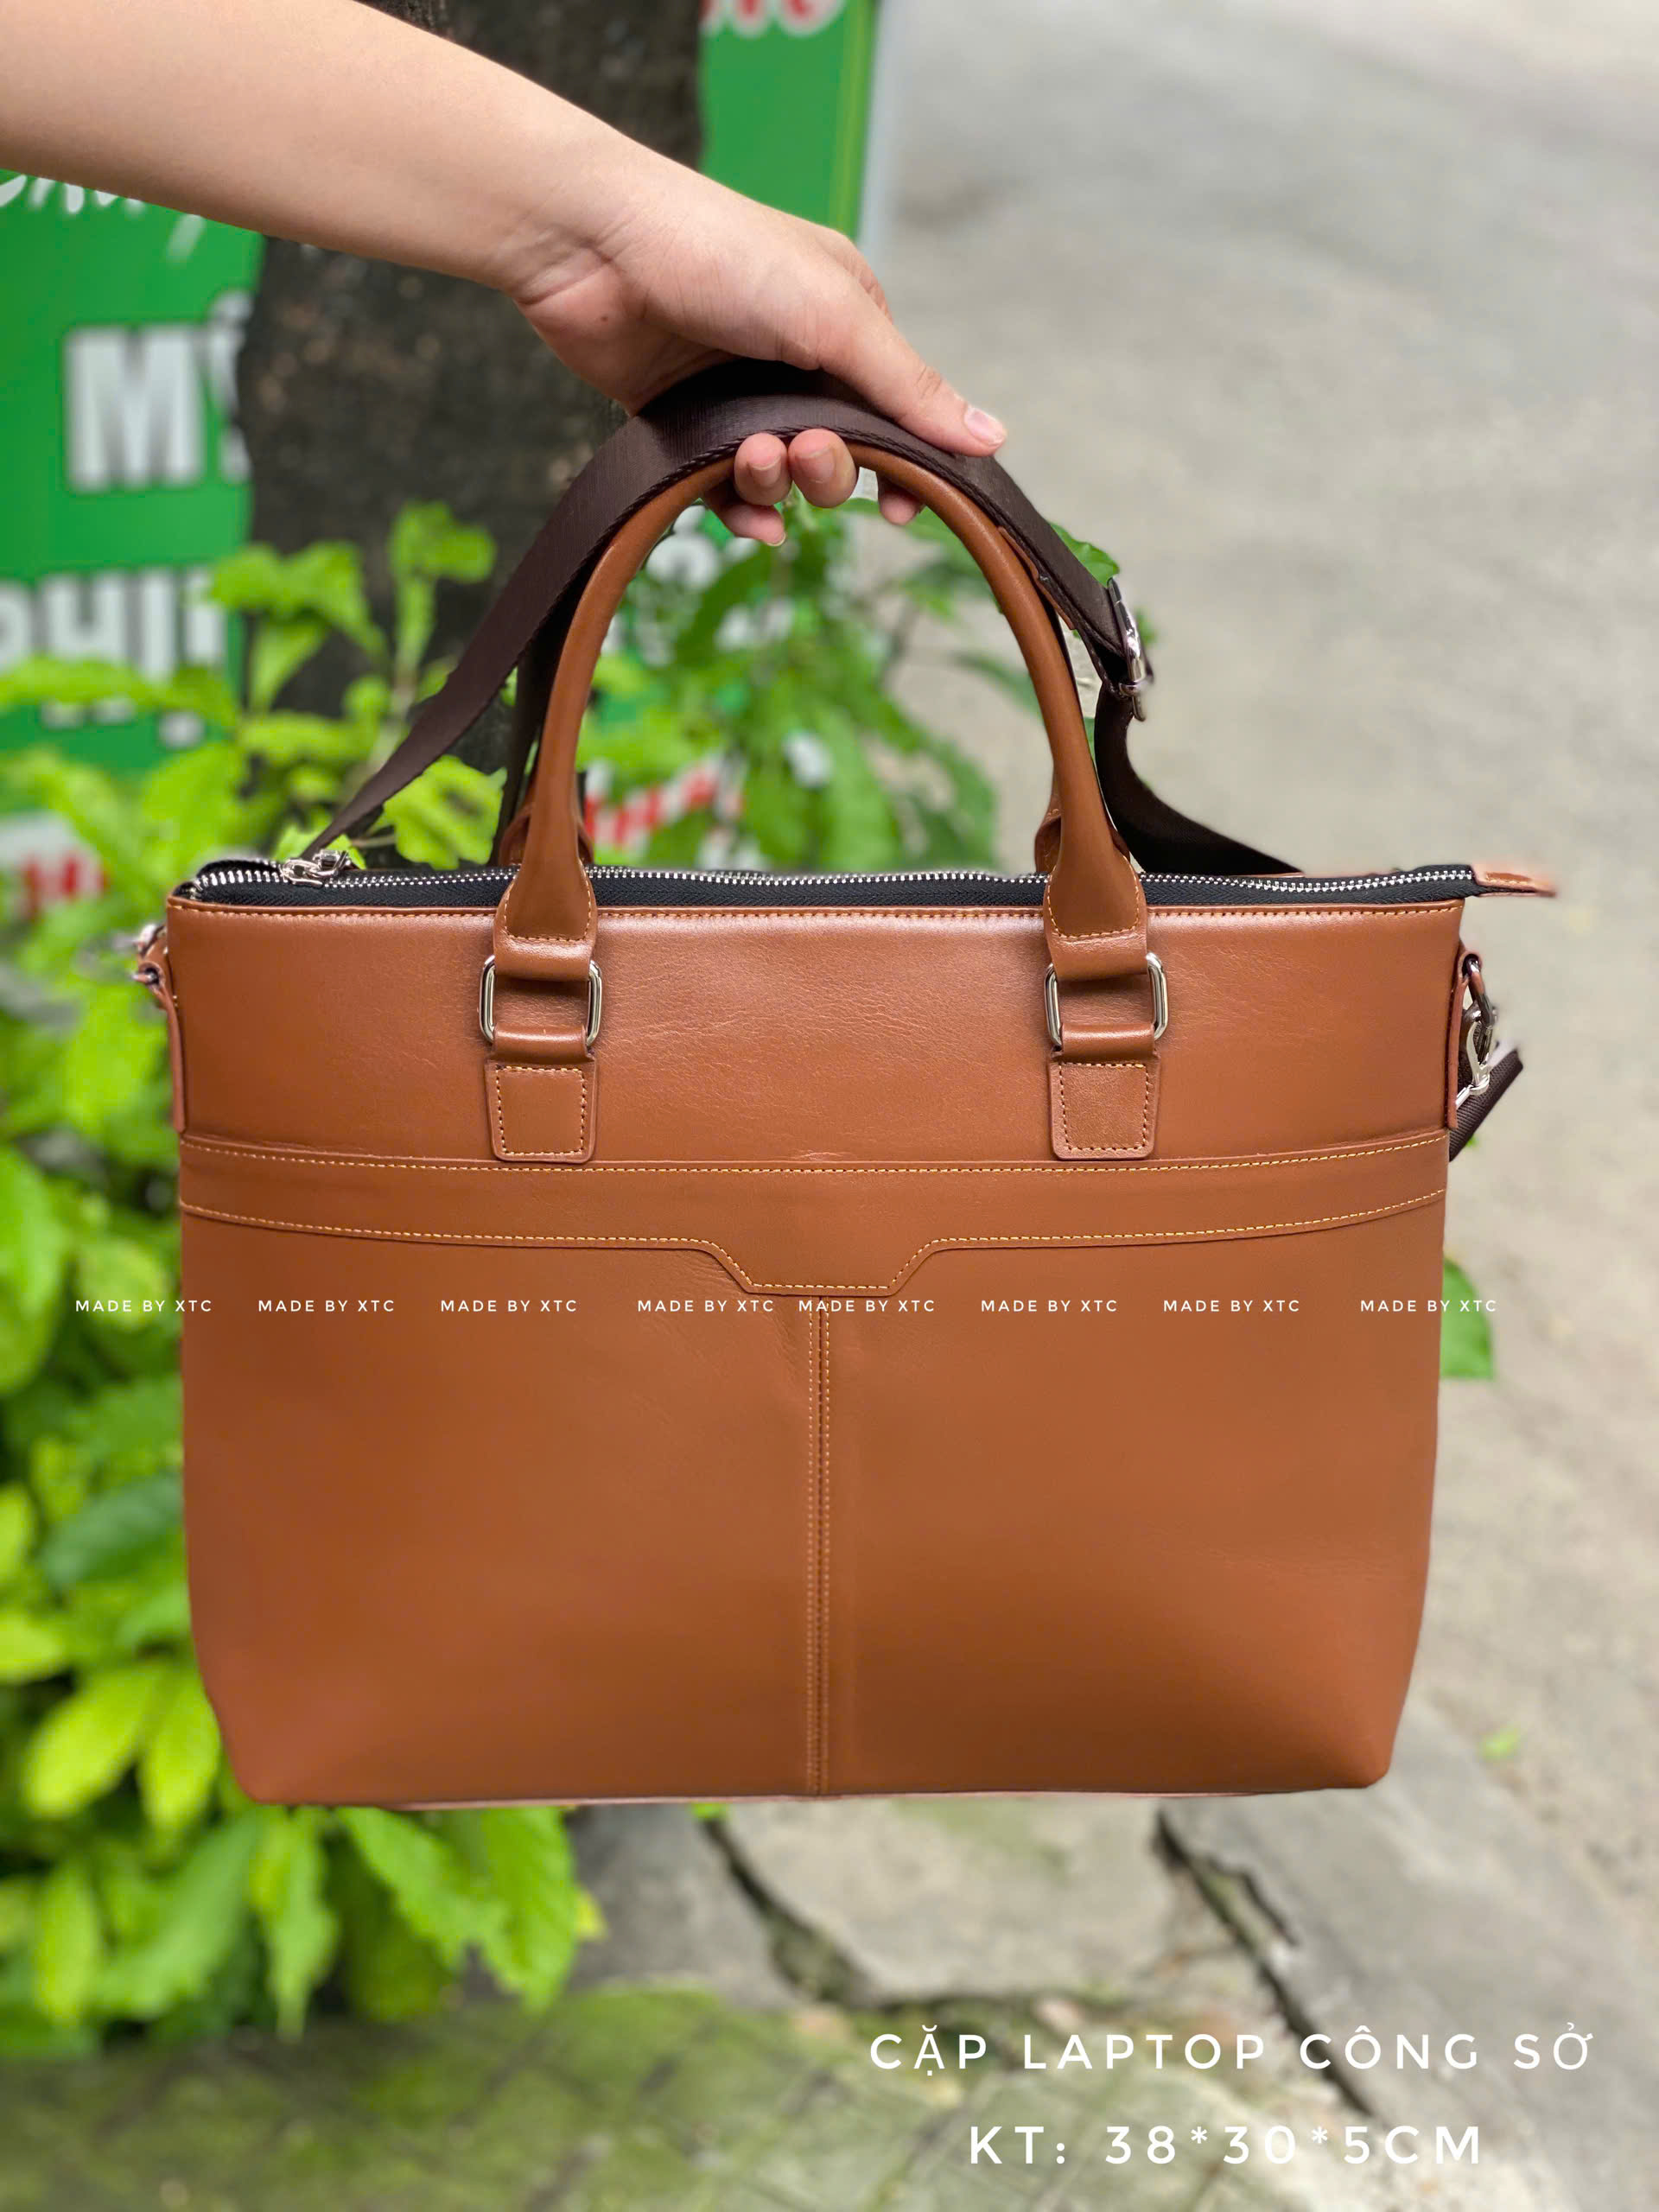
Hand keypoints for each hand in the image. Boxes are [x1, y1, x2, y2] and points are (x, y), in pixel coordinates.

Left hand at [510, 148, 1005, 541]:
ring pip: (784, 479)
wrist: (590, 245)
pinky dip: (738, 510)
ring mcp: (738, 393)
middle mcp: (797, 358)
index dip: (908, 464)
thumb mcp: (832, 315)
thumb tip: (991, 438)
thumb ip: (908, 386)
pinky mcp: (683, 424)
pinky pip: (725, 492)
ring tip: (749, 456)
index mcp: (847, 319)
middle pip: (843, 453)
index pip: (900, 410)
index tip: (905, 507)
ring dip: (775, 484)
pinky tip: (739, 516)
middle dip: (829, 469)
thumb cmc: (718, 253)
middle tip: (803, 453)